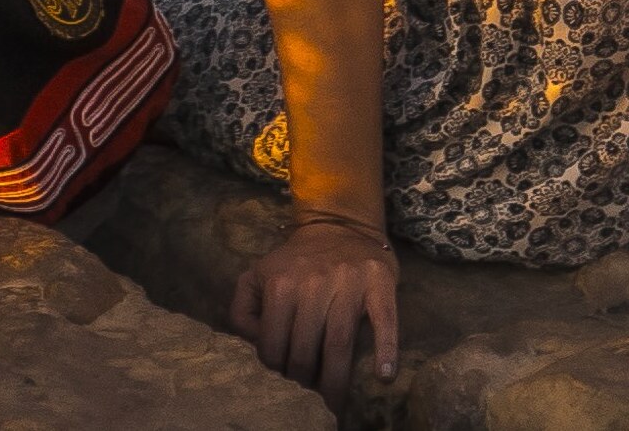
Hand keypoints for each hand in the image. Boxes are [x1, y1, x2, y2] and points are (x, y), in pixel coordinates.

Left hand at [228, 207, 399, 401]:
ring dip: (336, 381)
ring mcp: (349, 283)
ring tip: (335, 403)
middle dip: (306, 381)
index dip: (277, 370)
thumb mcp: (257, 275)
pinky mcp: (380, 283)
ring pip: (339, 344)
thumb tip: (251, 343)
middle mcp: (313, 283)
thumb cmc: (297, 261)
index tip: (284, 381)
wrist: (341, 225)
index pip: (273, 345)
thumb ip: (242, 309)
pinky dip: (386, 350)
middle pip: (306, 351)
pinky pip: (385, 321)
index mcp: (280, 284)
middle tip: (310, 396)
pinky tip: (384, 377)